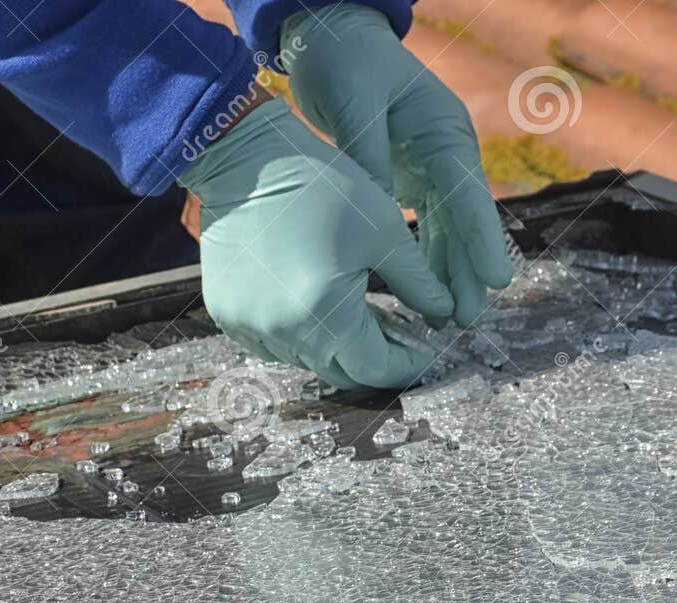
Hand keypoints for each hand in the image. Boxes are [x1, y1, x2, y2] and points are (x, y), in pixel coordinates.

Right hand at [179, 100, 453, 389]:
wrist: (242, 156)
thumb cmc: (320, 185)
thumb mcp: (384, 232)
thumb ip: (419, 284)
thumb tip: (448, 315)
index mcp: (324, 315)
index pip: (375, 369)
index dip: (406, 364)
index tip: (427, 351)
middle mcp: (282, 333)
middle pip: (342, 373)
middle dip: (375, 360)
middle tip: (401, 336)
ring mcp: (248, 326)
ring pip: (308, 361)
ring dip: (338, 348)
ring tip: (363, 316)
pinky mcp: (228, 314)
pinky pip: (274, 344)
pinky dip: (302, 335)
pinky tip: (318, 305)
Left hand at [282, 3, 512, 326]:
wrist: (327, 34)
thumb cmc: (343, 60)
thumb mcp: (354, 105)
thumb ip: (368, 160)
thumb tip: (377, 217)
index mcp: (444, 130)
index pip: (469, 193)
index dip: (482, 240)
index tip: (496, 280)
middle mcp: (446, 154)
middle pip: (465, 223)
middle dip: (469, 273)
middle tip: (469, 319)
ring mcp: (431, 168)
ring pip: (448, 232)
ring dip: (449, 275)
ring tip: (449, 321)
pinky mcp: (409, 179)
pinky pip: (424, 228)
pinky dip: (425, 261)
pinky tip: (424, 297)